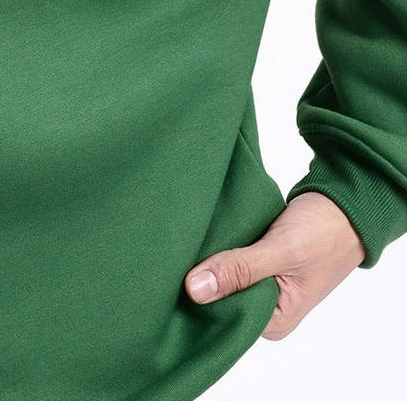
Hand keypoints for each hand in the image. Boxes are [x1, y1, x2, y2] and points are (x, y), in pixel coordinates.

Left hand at [183, 190, 366, 339]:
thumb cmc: (324, 232)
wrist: (345, 205)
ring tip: (196, 237)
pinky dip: (220, 246)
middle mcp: (266, 308)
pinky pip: (229, 259)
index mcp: (275, 321)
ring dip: (209, 257)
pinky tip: (209, 233)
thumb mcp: (282, 251)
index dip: (199, 292)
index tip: (180, 265)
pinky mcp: (258, 263)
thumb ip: (241, 270)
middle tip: (186, 243)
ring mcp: (262, 285)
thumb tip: (194, 291)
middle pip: (217, 295)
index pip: (220, 315)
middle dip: (202, 272)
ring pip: (221, 275)